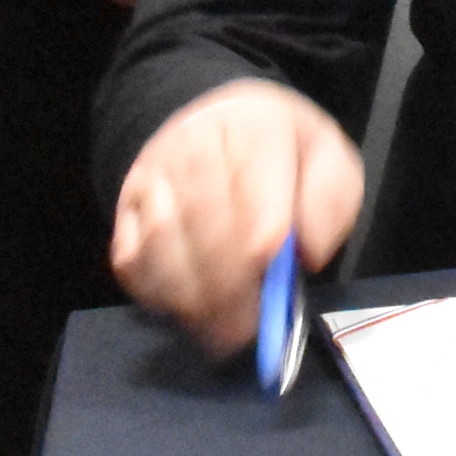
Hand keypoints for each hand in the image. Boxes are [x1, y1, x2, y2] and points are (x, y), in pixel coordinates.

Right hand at [110, 80, 362, 352]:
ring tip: (224, 330)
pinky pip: (132, 261)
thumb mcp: (328, 160)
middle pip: (202, 215)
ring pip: (162, 242)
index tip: (269, 269)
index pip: (252, 173)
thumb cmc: (281, 156)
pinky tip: (193, 310)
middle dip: (228, 279)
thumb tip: (306, 252)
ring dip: (195, 295)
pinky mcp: (125, 213)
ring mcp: (151, 178)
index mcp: (252, 125)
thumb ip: (330, 200)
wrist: (217, 127)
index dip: (260, 227)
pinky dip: (160, 295)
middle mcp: (192, 143)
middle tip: (250, 325)